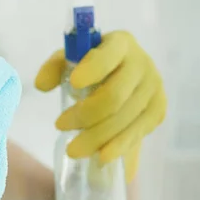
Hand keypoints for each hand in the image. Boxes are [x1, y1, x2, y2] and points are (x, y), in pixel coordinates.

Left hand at [35, 31, 166, 181]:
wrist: (120, 77)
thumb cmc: (88, 67)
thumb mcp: (69, 61)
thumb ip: (53, 68)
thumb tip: (41, 85)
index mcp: (119, 43)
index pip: (107, 57)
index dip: (92, 70)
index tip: (73, 84)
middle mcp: (142, 64)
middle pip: (113, 96)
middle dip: (84, 115)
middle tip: (59, 126)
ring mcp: (153, 88)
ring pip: (123, 119)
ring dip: (96, 137)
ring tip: (72, 149)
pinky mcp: (157, 110)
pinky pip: (137, 133)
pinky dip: (118, 146)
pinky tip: (101, 156)